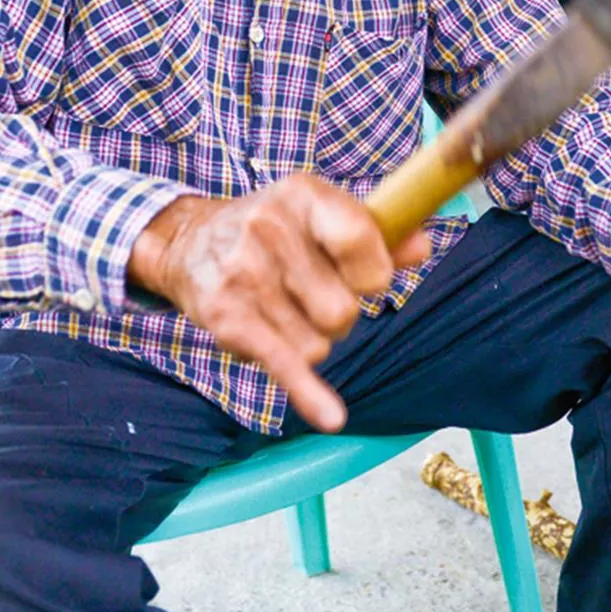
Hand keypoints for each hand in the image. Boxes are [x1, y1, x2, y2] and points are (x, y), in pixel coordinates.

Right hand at [127, 177, 428, 431]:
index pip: (360, 240)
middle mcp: (270, 228)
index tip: (366, 279)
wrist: (188, 241)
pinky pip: (284, 364)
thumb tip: (421, 248)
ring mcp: (245, 274)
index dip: (375, 272)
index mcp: (303, 195)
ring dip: (310, 340)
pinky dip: (309, 394)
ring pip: (319, 344)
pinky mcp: (227, 317)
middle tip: (311, 295)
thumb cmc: (272, 229)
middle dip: (338, 315)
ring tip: (283, 311)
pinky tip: (330, 416)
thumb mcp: (319, 214)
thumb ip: (376, 232)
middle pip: (342, 309)